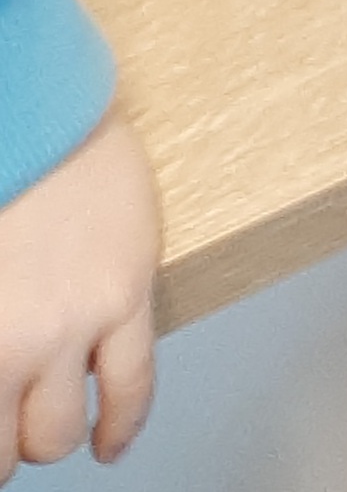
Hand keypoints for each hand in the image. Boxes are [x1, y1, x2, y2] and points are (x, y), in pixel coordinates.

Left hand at [0, 107, 158, 478]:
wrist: (27, 100)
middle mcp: (16, 343)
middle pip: (9, 447)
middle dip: (4, 440)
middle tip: (5, 419)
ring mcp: (74, 321)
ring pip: (61, 432)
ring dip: (50, 431)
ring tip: (45, 415)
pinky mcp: (127, 290)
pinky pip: (133, 387)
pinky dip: (120, 427)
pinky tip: (109, 444)